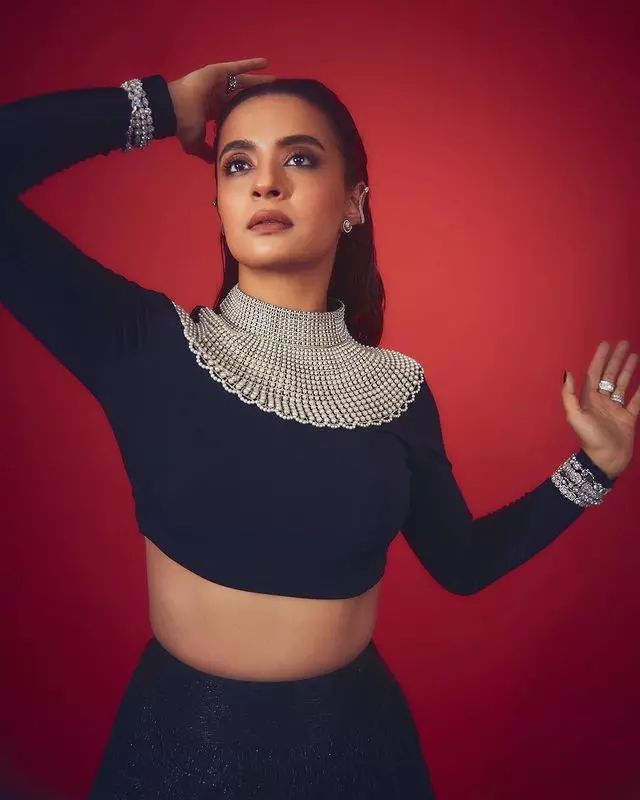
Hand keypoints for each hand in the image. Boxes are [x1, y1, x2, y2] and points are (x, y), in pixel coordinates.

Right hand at [167, 58, 275, 162]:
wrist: (174, 109)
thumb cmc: (184, 126)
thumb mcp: (195, 144)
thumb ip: (205, 152)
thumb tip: (212, 162)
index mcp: (213, 110)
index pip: (234, 109)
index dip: (247, 111)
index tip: (262, 115)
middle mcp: (218, 96)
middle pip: (243, 94)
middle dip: (256, 95)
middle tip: (272, 96)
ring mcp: (218, 83)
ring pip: (243, 81)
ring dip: (258, 80)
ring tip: (274, 80)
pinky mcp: (218, 72)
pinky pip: (237, 67)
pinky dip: (250, 64)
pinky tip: (265, 63)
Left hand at [562, 340, 638, 479]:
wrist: (606, 459)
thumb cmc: (589, 438)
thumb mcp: (574, 416)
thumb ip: (569, 395)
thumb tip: (567, 373)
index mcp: (589, 399)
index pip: (595, 373)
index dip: (600, 359)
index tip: (606, 344)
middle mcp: (602, 401)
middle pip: (610, 375)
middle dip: (616, 359)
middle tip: (624, 343)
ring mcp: (616, 409)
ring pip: (623, 384)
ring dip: (628, 370)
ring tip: (635, 355)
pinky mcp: (628, 418)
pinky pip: (637, 401)